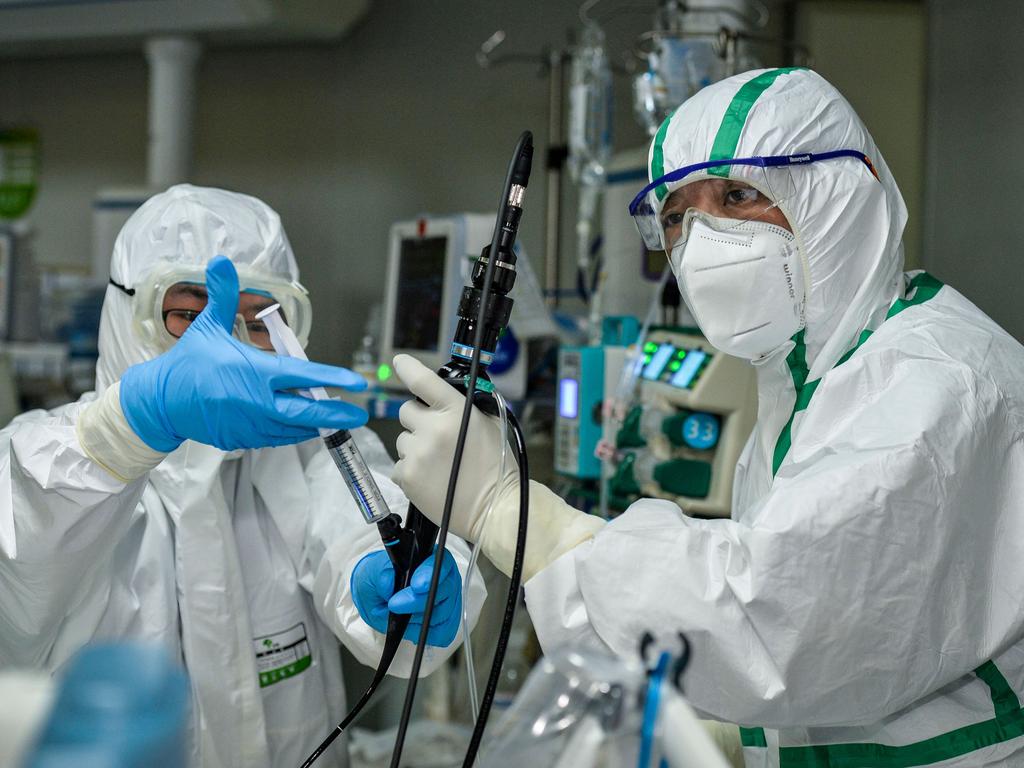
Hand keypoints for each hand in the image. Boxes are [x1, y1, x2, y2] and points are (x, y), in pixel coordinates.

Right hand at [119, 256, 367, 451]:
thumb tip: (221, 260)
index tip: (356, 381)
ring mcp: (250, 425)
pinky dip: (291, 432)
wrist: (160, 402)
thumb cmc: (188, 363)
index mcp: (254, 372)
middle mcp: (257, 402)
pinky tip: (303, 424)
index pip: (302, 375)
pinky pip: (275, 438)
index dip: (332, 377)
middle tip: (360, 412)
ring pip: (293, 428)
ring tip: (336, 417)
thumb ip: (222, 295)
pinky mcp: (242, 440)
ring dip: (314, 423)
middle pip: (306, 412)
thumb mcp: (206, 326)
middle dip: (337, 413)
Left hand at [350, 548, 461, 646]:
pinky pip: (441, 633)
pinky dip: (422, 633)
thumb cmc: (380, 581)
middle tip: (394, 605)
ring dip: (415, 619)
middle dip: (416, 601)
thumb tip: (389, 582)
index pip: (439, 562)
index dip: (429, 574)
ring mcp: (449, 600)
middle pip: (441, 591)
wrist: (379, 599)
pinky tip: (409, 626)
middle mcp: (444, 578)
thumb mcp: (372, 572)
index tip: (416, 585)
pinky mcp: (447, 622)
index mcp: (430, 557)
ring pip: (440, 614)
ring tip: (397, 614)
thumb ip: (380, 574)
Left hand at [391, 354, 515, 543]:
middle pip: (406, 410)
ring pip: (402, 439)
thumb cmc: (496, 465)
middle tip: (436, 436)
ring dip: (415, 447)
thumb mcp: (488, 424)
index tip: (399, 362)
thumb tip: (442, 395)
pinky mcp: (407, 476)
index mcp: (456, 411)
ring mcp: (417, 453)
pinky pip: (399, 464)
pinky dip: (412, 470)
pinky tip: (431, 478)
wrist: (494, 507)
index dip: (408, 368)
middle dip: (418, 420)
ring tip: (438, 464)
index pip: (423, 381)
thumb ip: (464, 406)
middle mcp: (433, 428)